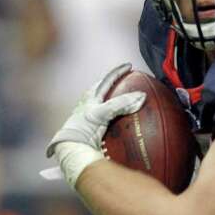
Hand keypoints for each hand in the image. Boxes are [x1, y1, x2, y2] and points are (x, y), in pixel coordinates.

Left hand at [46, 63, 145, 186]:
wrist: (72, 149)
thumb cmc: (82, 128)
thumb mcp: (102, 112)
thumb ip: (121, 103)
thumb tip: (141, 96)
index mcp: (91, 98)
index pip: (107, 80)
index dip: (118, 72)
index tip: (129, 66)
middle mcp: (90, 106)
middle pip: (102, 90)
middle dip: (112, 83)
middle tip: (124, 79)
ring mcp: (90, 117)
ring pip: (103, 104)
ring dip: (113, 100)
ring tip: (123, 99)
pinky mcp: (93, 129)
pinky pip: (107, 119)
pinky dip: (115, 117)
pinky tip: (120, 122)